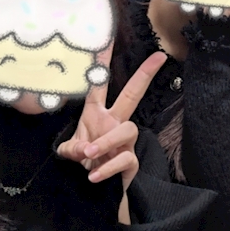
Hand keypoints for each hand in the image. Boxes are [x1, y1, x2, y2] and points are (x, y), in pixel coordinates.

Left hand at [57, 52, 166, 192]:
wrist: (99, 191)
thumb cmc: (87, 162)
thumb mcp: (71, 152)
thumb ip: (73, 148)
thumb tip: (85, 148)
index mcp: (97, 114)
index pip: (98, 85)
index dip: (101, 63)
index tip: (106, 39)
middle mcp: (114, 122)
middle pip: (133, 94)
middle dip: (145, 75)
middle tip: (158, 58)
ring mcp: (125, 141)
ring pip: (127, 130)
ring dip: (106, 141)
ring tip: (89, 154)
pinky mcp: (131, 160)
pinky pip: (124, 158)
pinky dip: (106, 168)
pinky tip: (93, 177)